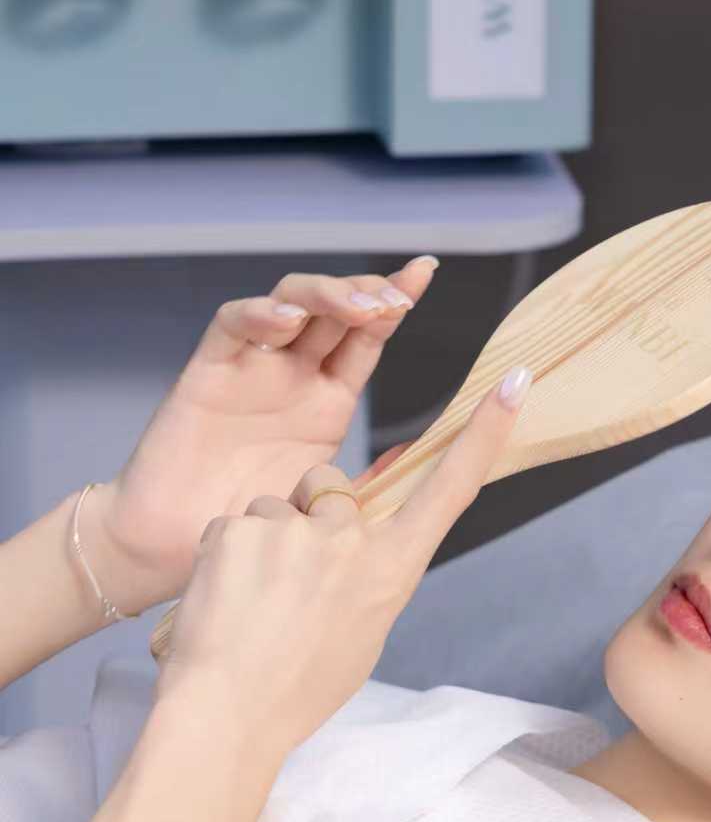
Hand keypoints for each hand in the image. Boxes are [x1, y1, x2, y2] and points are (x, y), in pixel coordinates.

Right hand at [84, 260, 439, 614]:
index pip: (367, 335)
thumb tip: (423, 454)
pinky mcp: (208, 371)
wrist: (176, 548)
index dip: (394, 299)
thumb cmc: (248, 525)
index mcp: (328, 398)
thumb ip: (370, 475)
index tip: (423, 273)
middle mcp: (292, 373)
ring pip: (290, 302)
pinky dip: (260, 315)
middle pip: (334, 307)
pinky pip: (233, 326)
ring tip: (360, 308)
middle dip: (368, 290)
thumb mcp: (327, 500)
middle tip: (397, 301)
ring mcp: (251, 367)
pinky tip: (289, 322)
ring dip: (326, 295)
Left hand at [151, 367, 530, 762]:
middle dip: (307, 517)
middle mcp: (351, 541)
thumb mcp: (361, 636)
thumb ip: (369, 578)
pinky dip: (223, 555)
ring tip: (250, 603)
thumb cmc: (295, 690)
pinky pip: (232, 524)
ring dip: (261, 541)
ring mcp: (296, 529)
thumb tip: (359, 547)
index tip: (514, 381)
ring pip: (275, 507)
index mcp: (391, 571)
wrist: (227, 715)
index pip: (451, 489)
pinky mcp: (241, 526)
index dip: (484, 433)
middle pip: (330, 490)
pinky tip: (222, 599)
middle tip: (283, 589)